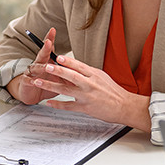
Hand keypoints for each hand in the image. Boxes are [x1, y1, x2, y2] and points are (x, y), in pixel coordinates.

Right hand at [7, 28, 60, 104]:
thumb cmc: (45, 84)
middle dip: (45, 48)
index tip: (53, 30)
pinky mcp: (25, 82)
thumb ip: (66, 74)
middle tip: (48, 42)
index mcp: (46, 62)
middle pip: (41, 54)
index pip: (49, 49)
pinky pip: (28, 80)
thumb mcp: (58, 79)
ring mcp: (31, 72)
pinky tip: (34, 81)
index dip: (50, 39)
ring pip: (35, 67)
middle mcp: (38, 64)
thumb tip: (81, 71)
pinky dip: (31, 81)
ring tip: (46, 67)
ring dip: (40, 67)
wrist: (30, 94)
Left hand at [28, 53, 149, 129]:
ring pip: (66, 89)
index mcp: (94, 74)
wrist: (124, 106)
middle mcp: (89, 84)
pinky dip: (57, 104)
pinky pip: (68, 105)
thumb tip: (75, 66)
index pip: (79, 65)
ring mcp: (87, 96)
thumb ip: (88, 72)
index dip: (67, 61)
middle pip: (71, 75)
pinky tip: (49, 102)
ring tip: (39, 81)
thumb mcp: (102, 77)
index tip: (57, 56)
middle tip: (45, 66)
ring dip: (51, 85)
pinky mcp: (85, 107)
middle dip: (57, 70)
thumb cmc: (114, 92)